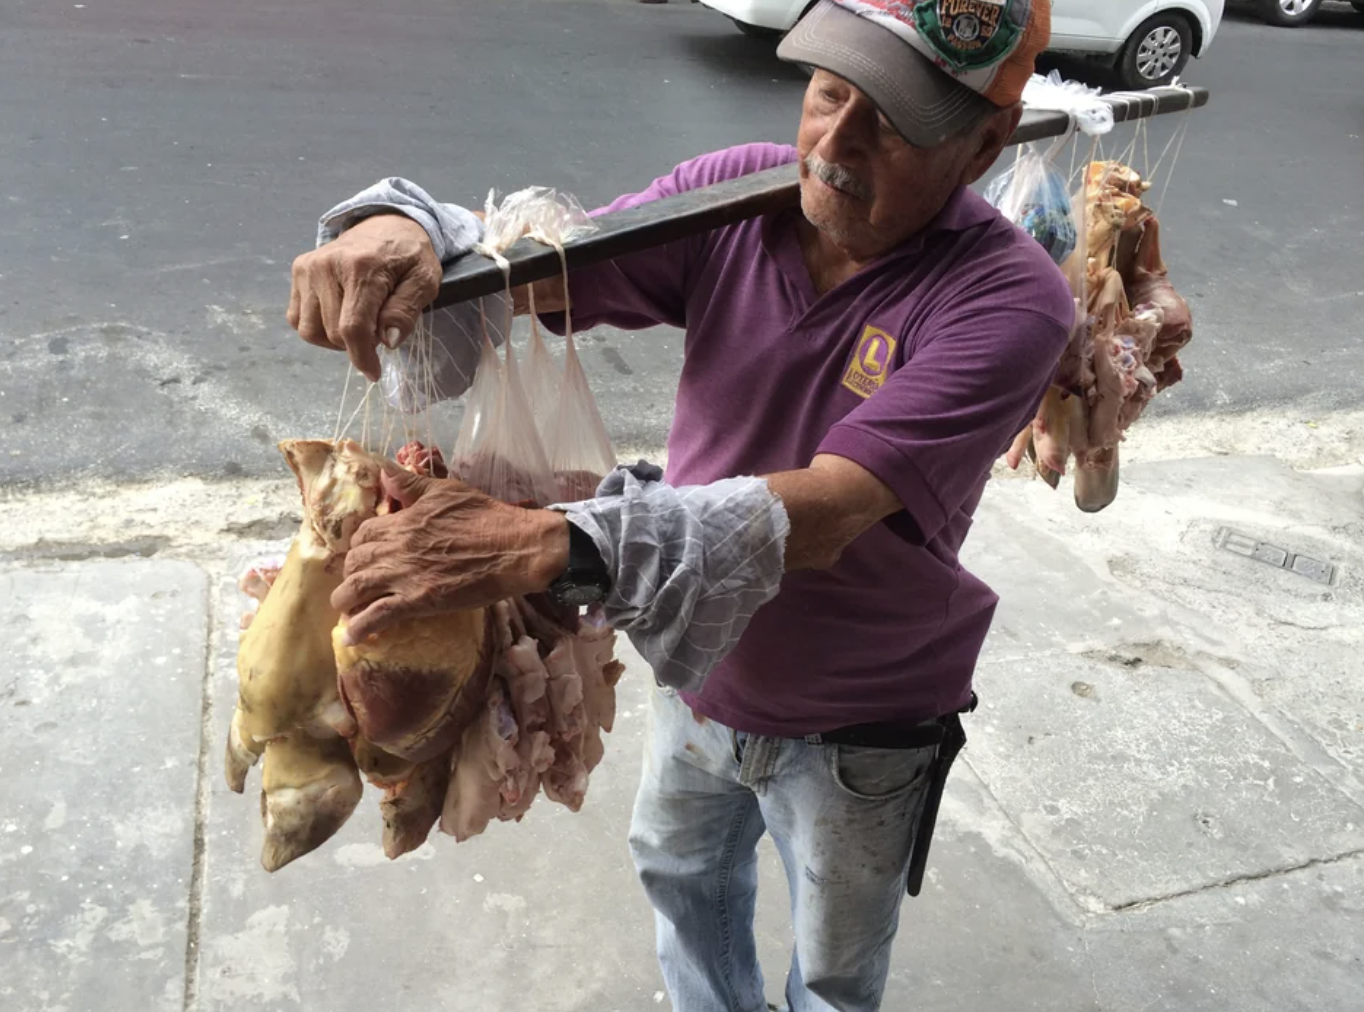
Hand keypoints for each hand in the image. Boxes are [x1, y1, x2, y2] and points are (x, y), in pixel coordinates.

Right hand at [287, 214, 441, 381]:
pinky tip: (339, 316)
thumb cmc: (409, 256)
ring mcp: (308, 267)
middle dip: (357, 345)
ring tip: (358, 323)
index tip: (373, 373)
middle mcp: (327, 265)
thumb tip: (387, 341)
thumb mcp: (424, 282)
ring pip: (310, 330)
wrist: (387, 223)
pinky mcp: (299, 271)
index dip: (362, 358)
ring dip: (334, 339)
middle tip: (377, 330)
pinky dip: (318, 327)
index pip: (353, 327)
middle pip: (333, 333)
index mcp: (362, 267)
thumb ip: (406, 311)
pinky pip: (297, 318)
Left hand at [332, 464, 569, 641]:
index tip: (363, 554)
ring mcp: (405, 576)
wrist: (514, 548)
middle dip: (350, 574)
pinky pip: (378, 616)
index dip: (359, 545)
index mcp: (402, 521)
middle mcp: (396, 548)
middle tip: (355, 583)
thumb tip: (382, 470)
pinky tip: (354, 637)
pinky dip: (361, 627)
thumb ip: (410, 483)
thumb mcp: (445, 490)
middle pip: (355, 563)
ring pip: (358, 590)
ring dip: (346, 601)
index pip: (363, 533)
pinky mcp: (418, 601)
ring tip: (345, 610)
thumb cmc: (485, 516)